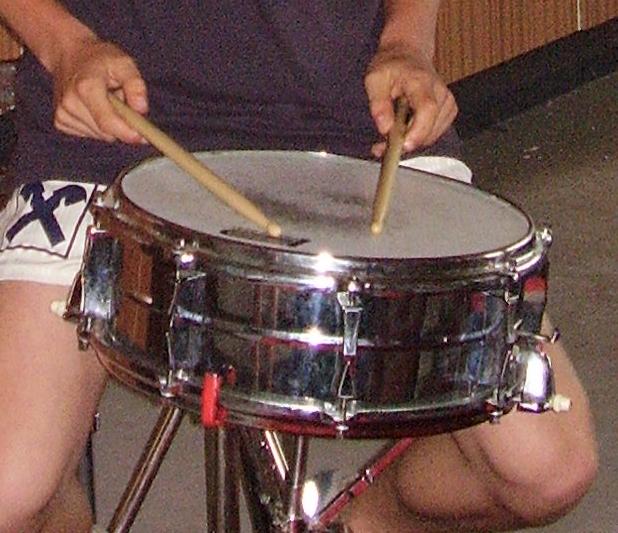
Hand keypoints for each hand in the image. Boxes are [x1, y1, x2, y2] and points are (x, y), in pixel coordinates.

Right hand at [51, 36, 147, 143]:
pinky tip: (95, 107)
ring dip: (111, 123)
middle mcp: (70, 103)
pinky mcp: (61, 122)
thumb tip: (141, 109)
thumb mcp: (124, 63)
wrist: (68, 54)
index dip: (127, 133)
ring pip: (101, 136)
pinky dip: (99, 125)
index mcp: (86, 88)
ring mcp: (63, 114)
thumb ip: (135, 85)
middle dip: (122, 124)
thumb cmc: (99, 58)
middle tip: (122, 102)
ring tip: (106, 101)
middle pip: (107, 132)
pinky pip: (91, 134)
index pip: (108, 122)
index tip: (143, 138)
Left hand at [365, 42, 456, 157]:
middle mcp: (440, 92)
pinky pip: (433, 134)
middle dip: (404, 142)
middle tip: (381, 145)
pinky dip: (417, 138)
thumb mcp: (375, 79)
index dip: (418, 131)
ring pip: (430, 136)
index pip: (428, 109)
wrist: (408, 53)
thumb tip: (384, 128)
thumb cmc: (392, 65)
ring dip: (409, 142)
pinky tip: (404, 131)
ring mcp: (447, 103)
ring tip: (390, 135)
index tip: (403, 145)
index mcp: (421, 82)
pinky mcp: (447, 112)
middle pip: (429, 128)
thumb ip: (378, 104)